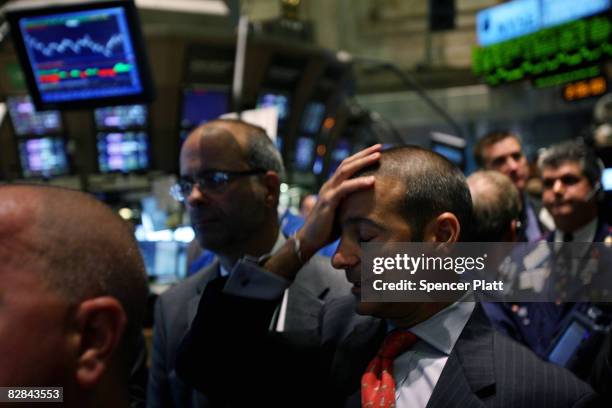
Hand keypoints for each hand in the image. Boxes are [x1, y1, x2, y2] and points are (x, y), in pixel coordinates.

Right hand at [296, 144, 381, 258]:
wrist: (309, 241)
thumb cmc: (328, 230)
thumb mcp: (344, 213)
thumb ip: (353, 204)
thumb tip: (373, 203)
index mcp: (333, 187)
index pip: (347, 166)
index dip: (361, 157)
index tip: (377, 151)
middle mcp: (329, 185)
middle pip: (347, 163)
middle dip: (364, 154)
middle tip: (380, 147)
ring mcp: (327, 192)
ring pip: (345, 171)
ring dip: (363, 162)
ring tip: (378, 156)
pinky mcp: (328, 202)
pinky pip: (344, 189)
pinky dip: (359, 183)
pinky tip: (372, 181)